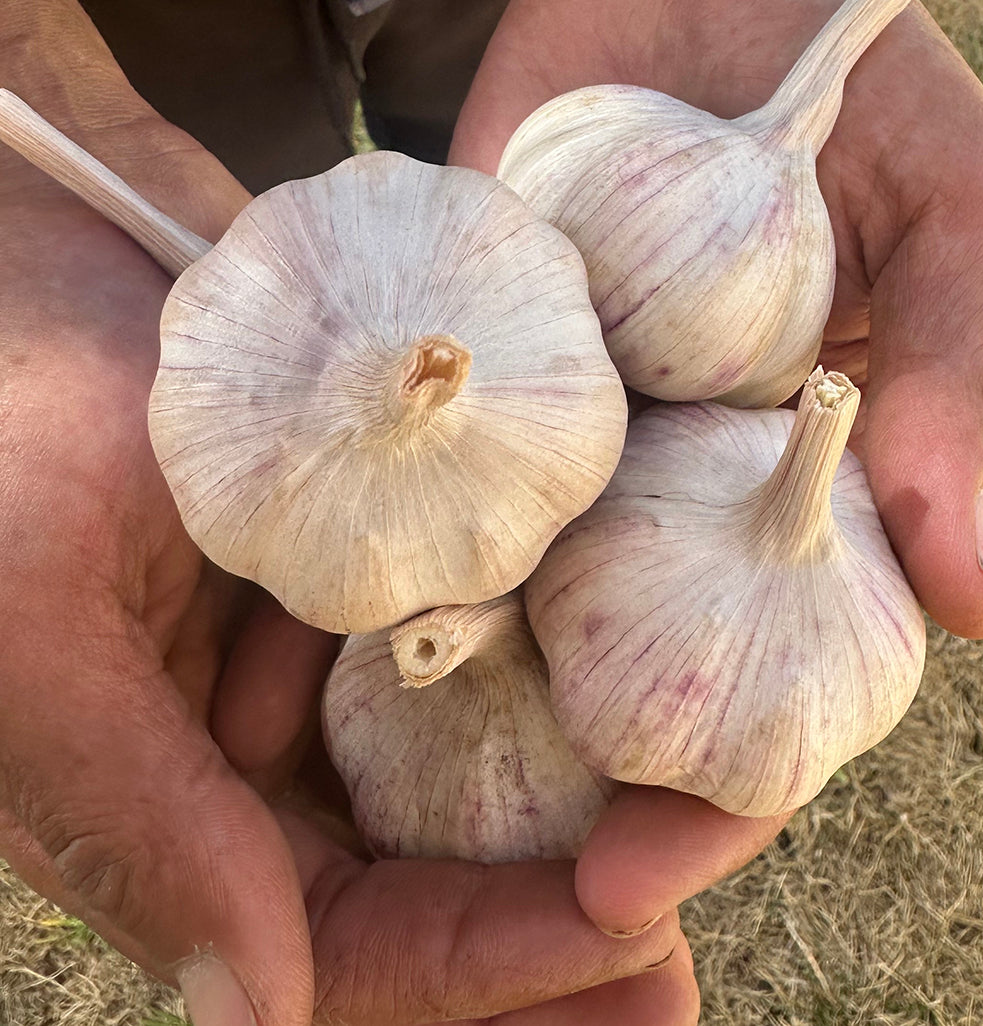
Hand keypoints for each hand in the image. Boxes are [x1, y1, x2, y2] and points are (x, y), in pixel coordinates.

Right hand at [0, 101, 691, 1024]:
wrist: (50, 237)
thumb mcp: (35, 622)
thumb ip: (135, 816)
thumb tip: (256, 1013)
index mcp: (178, 793)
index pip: (347, 938)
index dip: (485, 965)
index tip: (628, 949)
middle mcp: (270, 738)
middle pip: (435, 876)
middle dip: (559, 927)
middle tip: (680, 973)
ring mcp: (338, 640)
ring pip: (480, 762)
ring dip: (587, 804)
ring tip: (712, 829)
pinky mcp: (391, 542)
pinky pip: (494, 616)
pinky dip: (569, 655)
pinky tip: (658, 675)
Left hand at [450, 0, 982, 936]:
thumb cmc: (854, 87)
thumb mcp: (951, 217)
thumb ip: (966, 392)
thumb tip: (981, 605)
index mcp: (806, 499)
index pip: (774, 688)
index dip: (722, 798)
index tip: (640, 874)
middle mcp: (683, 497)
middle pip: (628, 682)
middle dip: (569, 791)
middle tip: (488, 889)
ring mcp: (579, 445)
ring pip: (519, 604)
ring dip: (451, 698)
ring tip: (360, 798)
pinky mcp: (487, 379)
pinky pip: (438, 482)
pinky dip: (385, 552)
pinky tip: (307, 639)